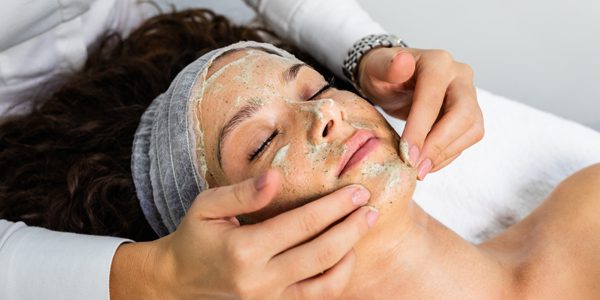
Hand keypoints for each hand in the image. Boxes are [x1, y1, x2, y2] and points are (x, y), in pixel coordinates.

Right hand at [110, 169, 376, 298]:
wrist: (178, 282)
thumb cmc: (195, 237)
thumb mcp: (207, 206)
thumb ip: (243, 192)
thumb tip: (276, 176)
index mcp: (244, 250)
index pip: (302, 224)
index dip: (334, 206)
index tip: (356, 190)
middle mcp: (261, 280)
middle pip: (322, 253)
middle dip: (352, 227)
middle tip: (370, 206)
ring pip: (327, 282)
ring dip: (351, 253)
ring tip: (362, 227)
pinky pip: (317, 296)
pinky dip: (338, 277)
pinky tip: (345, 255)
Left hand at [358, 47, 483, 179]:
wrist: (391, 78)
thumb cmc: (382, 73)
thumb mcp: (375, 68)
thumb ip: (385, 66)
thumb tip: (402, 62)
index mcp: (437, 62)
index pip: (433, 98)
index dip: (420, 129)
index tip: (406, 154)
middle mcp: (459, 75)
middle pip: (463, 114)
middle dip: (439, 145)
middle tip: (415, 166)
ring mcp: (468, 94)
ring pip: (472, 129)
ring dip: (446, 153)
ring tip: (419, 169)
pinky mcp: (470, 113)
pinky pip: (467, 138)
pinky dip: (448, 155)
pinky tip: (427, 163)